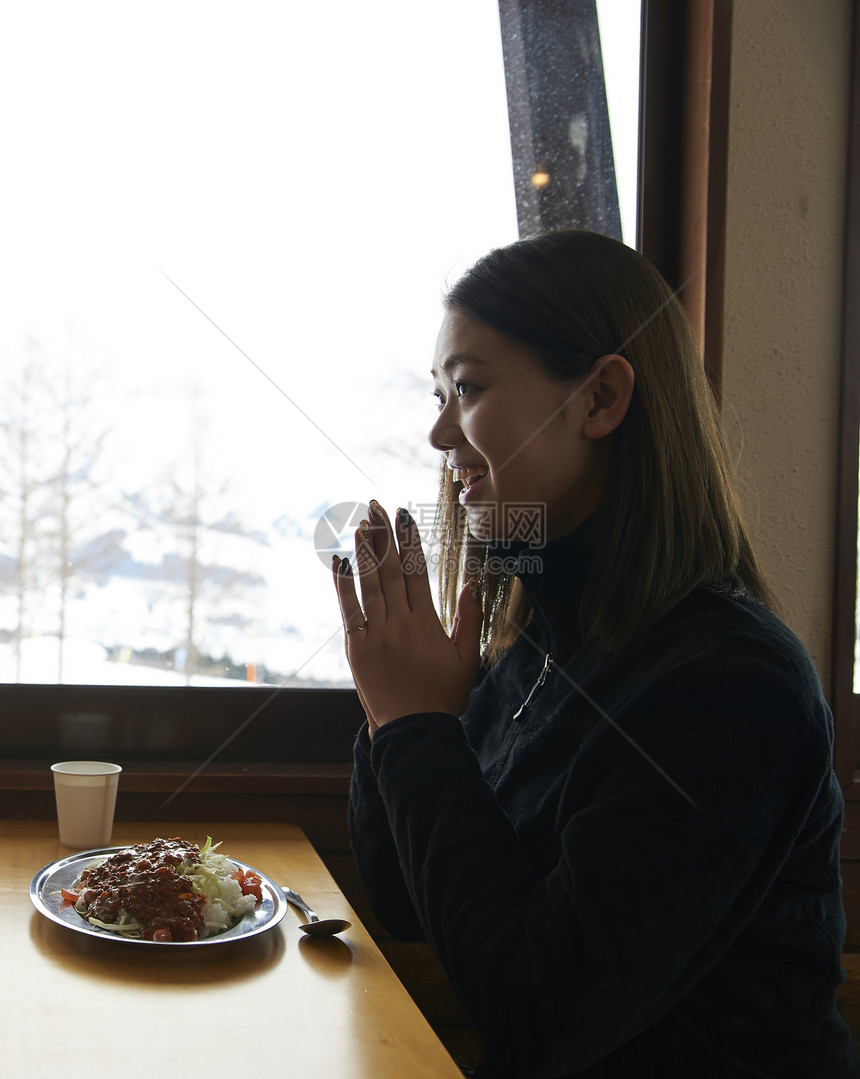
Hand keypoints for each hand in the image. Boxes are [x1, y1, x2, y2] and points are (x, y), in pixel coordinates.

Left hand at [332, 500, 482, 733]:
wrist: (414, 731)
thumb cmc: (443, 695)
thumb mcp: (467, 657)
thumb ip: (468, 617)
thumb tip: (469, 583)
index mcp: (427, 623)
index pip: (418, 572)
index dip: (410, 541)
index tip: (404, 516)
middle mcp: (400, 623)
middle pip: (391, 570)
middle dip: (384, 536)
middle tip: (376, 507)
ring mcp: (376, 635)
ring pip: (369, 585)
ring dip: (364, 552)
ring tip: (359, 525)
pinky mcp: (358, 648)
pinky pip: (348, 610)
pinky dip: (343, 585)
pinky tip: (339, 562)